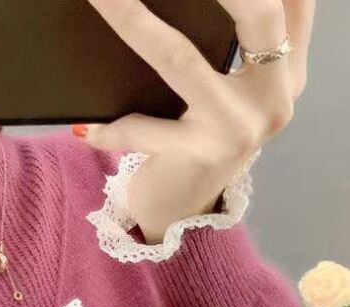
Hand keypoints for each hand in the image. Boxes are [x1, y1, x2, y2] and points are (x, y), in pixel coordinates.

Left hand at [75, 0, 315, 243]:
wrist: (184, 213)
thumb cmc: (199, 143)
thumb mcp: (232, 94)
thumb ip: (240, 47)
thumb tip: (190, 7)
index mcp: (287, 74)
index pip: (293, 4)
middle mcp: (274, 99)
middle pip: (256, 15)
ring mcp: (237, 129)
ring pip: (179, 60)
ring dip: (133, 22)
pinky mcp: (198, 156)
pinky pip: (142, 129)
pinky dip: (110, 127)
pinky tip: (85, 129)